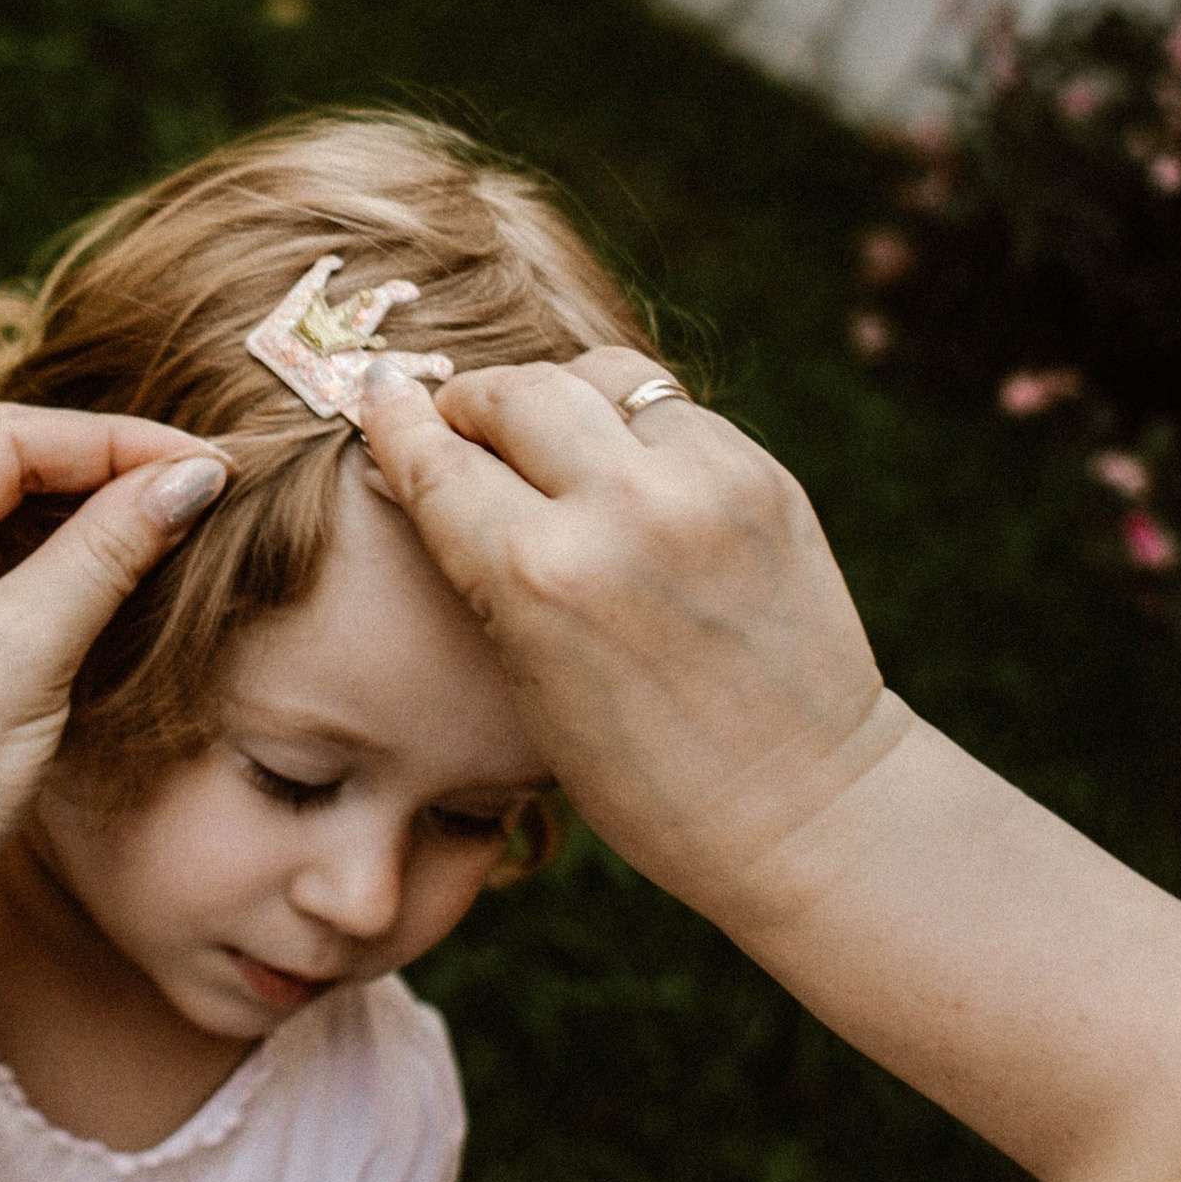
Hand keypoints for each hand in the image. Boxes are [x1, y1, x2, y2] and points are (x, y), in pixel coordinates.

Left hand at [0, 410, 225, 913]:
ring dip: (93, 521)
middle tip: (211, 491)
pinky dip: (64, 567)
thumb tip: (195, 476)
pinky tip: (128, 574)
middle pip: (11, 467)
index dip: (120, 443)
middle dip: (111, 475)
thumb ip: (110, 548)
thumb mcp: (29, 649)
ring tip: (183, 527)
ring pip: (10, 517)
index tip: (214, 465)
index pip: (14, 439)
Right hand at [356, 349, 908, 939]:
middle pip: (514, 391)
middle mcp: (620, 510)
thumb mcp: (526, 677)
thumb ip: (477, 561)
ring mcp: (703, 483)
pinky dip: (633, 427)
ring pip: (598, 378)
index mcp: (537, 575)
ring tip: (546, 435)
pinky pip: (670, 411)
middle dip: (471, 400)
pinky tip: (626, 472)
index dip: (395, 419)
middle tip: (457, 417)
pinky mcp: (763, 475)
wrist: (801, 803)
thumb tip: (423, 457)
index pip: (436, 459)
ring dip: (557, 397)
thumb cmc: (642, 774)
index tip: (379, 389)